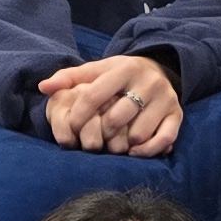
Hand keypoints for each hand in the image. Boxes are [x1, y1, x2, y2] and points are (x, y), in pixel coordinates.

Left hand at [41, 54, 179, 156]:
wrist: (158, 70)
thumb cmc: (118, 76)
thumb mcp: (96, 71)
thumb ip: (69, 78)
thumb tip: (43, 87)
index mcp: (123, 68)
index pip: (94, 94)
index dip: (79, 115)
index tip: (72, 128)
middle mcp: (147, 82)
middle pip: (117, 118)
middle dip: (102, 133)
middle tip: (95, 140)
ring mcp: (165, 99)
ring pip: (139, 133)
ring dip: (123, 145)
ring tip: (115, 144)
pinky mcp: (177, 114)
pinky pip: (163, 139)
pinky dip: (147, 151)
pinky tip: (134, 152)